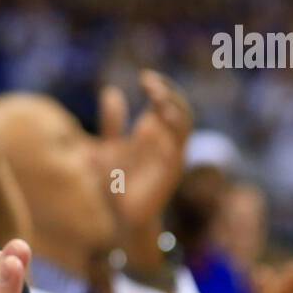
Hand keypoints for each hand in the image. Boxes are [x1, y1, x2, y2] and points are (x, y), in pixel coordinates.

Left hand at [95, 69, 192, 234]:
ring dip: (174, 108)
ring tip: (157, 99)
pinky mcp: (172, 170)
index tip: (144, 76)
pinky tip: (159, 121)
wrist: (119, 216)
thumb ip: (112, 123)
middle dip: (168, 92)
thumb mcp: (108, 147)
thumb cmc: (115, 182)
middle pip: (178, 106)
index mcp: (153, 130)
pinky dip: (172, 133)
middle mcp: (166, 139)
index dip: (159, 85)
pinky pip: (178, 147)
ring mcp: (172, 153)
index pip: (165, 99)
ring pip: (184, 123)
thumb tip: (111, 91)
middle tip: (150, 84)